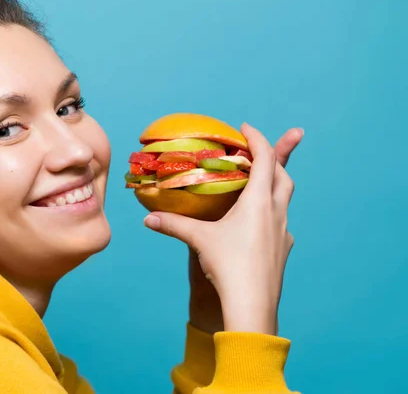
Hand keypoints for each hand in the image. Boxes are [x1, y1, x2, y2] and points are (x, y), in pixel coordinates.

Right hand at [145, 123, 300, 334]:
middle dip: (273, 158)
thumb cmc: (228, 267)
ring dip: (275, 184)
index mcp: (259, 202)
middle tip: (255, 153)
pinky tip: (258, 223)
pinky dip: (272, 212)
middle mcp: (276, 212)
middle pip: (283, 175)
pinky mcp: (284, 249)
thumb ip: (172, 226)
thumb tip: (148, 218)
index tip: (245, 128)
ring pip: (285, 198)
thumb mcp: (198, 241)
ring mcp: (284, 232)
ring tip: (258, 183)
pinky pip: (281, 222)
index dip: (257, 138)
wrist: (252, 305)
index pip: (266, 158)